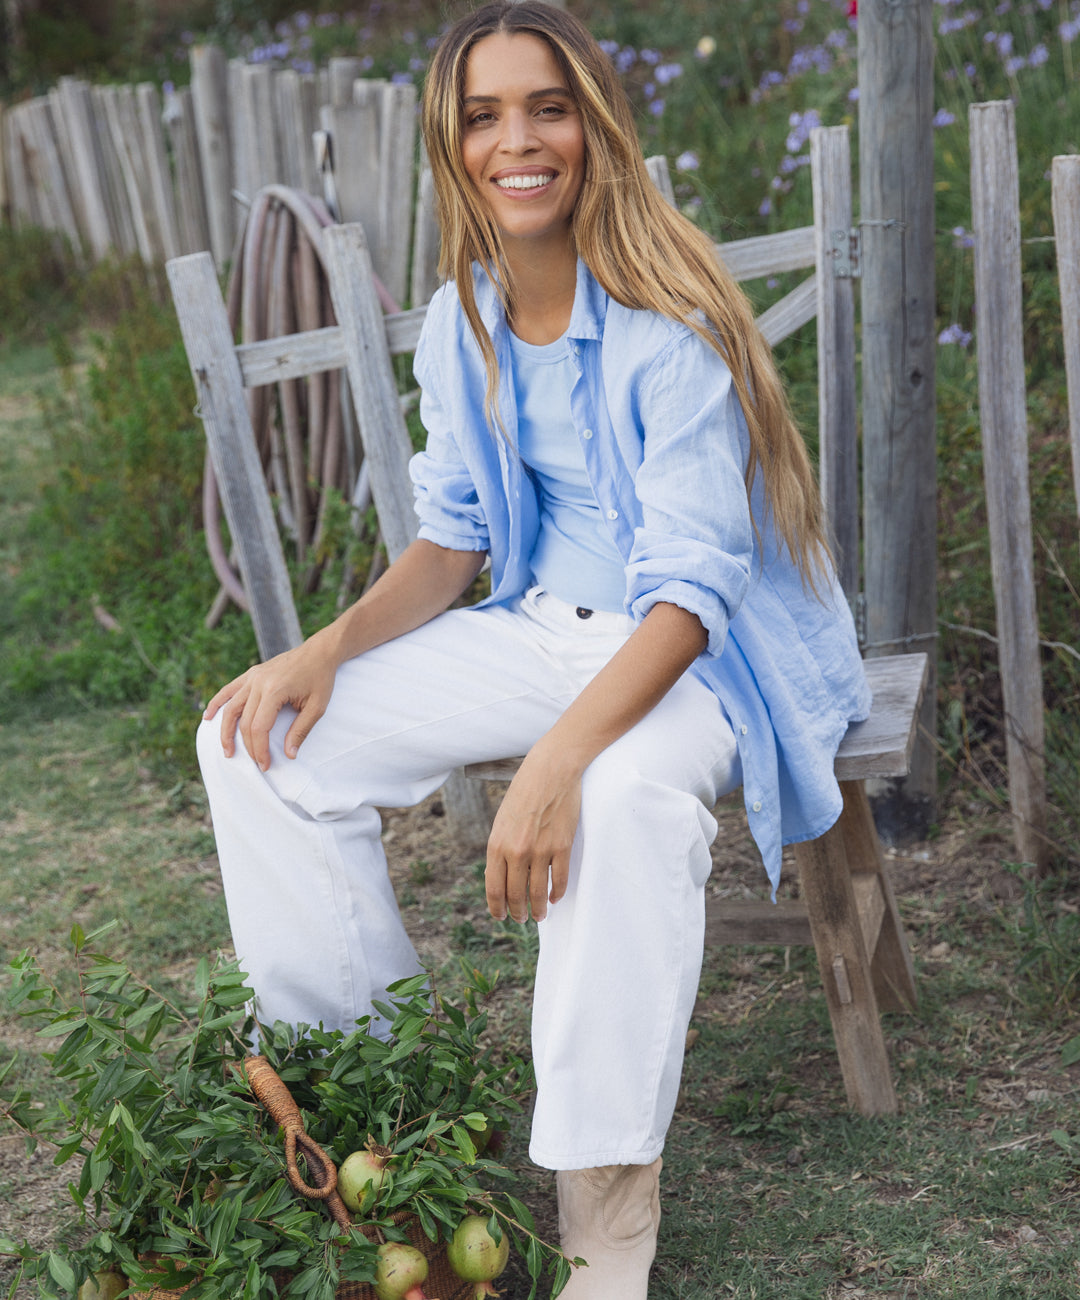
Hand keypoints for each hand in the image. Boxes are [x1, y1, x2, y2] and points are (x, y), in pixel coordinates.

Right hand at [202, 633, 338, 770]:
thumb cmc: (320, 679)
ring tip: (227, 750)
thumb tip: (289, 755)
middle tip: (256, 763)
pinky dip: (217, 703)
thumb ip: (301, 731)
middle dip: (249, 746)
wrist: (318, 652)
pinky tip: (208, 716)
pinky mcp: (251, 674)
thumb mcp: (317, 707)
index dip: (260, 749)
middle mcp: (259, 682)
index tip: (265, 764)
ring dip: (225, 731)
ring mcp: (253, 677)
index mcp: (275, 690)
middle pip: (245, 721)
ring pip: (231, 708)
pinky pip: (229, 690)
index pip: (259, 727)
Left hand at [484, 743, 583, 923]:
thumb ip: (501, 849)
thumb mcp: (502, 821)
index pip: (494, 889)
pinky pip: (559, 880)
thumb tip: (502, 876)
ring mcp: (541, 851)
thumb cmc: (524, 793)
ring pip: (538, 893)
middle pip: (515, 895)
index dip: (497, 908)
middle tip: (521, 919)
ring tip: (539, 916)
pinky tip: (554, 898)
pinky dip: (557, 894)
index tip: (501, 916)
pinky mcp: (562, 847)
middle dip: (517, 912)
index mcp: (497, 845)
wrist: (550, 771)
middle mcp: (517, 852)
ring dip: (537, 910)